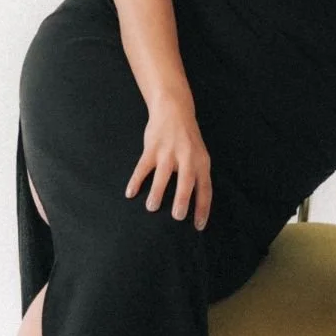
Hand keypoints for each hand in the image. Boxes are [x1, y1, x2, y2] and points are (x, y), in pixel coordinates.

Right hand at [124, 99, 212, 230]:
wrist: (174, 109)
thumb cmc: (188, 138)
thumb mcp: (199, 154)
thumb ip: (197, 174)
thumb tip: (195, 203)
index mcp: (201, 162)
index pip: (205, 188)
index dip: (203, 208)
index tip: (199, 226)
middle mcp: (187, 157)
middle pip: (186, 181)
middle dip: (182, 200)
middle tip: (177, 217)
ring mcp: (168, 152)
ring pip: (163, 175)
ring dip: (157, 192)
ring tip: (152, 208)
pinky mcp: (152, 148)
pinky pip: (143, 167)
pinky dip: (136, 180)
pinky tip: (130, 193)